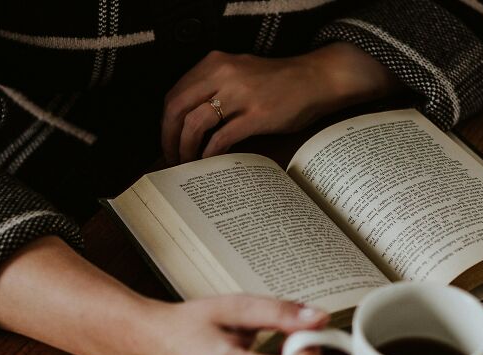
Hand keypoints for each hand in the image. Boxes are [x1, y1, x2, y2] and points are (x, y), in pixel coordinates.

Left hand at [162, 43, 399, 163]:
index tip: (167, 140)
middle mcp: (223, 75)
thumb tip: (189, 121)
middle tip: (171, 156)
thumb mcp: (239, 74)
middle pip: (178, 109)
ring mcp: (240, 95)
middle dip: (169, 137)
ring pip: (195, 123)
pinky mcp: (257, 115)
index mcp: (215, 64)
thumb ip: (214, 89)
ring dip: (186, 147)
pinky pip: (222, 137)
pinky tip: (210, 160)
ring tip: (188, 161)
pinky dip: (210, 152)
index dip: (166, 122)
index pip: (175, 94)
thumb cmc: (278, 82)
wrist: (316, 80)